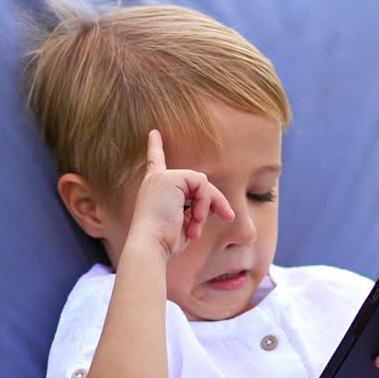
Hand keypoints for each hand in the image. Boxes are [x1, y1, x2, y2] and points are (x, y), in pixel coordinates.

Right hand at [128, 129, 233, 257]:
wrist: (151, 244)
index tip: (154, 132)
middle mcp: (156, 179)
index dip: (155, 147)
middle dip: (213, 202)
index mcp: (154, 188)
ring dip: (208, 205)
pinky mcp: (170, 178)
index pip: (155, 163)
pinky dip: (205, 202)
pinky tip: (195, 218)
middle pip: (198, 182)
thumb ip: (196, 207)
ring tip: (198, 223)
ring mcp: (162, 177)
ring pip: (203, 183)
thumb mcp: (184, 222)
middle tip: (227, 216)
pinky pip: (202, 184)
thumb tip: (216, 204)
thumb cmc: (166, 240)